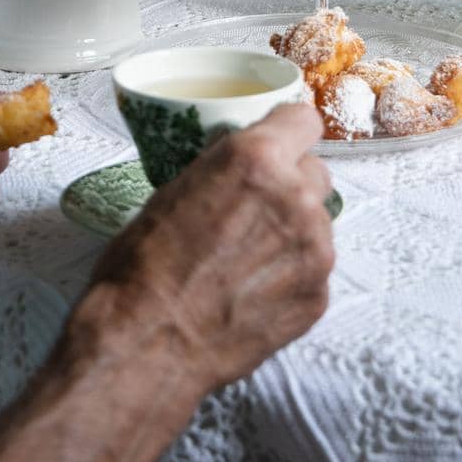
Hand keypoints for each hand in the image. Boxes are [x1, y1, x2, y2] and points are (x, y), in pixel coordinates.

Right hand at [90, 101, 333, 394]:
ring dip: (293, 230)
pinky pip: (313, 269)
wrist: (148, 342)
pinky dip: (291, 275)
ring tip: (248, 258)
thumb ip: (223, 169)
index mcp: (257, 160)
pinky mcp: (317, 297)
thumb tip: (238, 165)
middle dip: (290, 183)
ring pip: (318, 222)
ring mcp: (314, 251)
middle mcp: (296, 199)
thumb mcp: (173, 190)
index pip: (303, 120)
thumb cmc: (143, 266)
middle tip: (255, 208)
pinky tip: (253, 291)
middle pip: (315, 172)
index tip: (278, 143)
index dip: (287, 132)